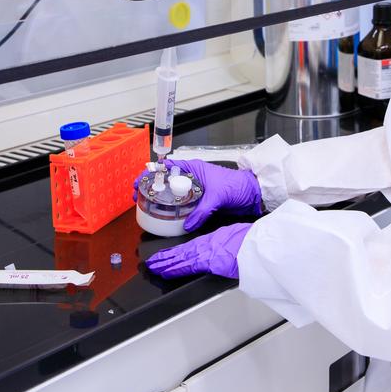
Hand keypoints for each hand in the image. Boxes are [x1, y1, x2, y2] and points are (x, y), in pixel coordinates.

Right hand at [134, 158, 262, 231]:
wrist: (252, 194)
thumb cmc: (238, 185)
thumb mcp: (218, 196)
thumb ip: (202, 211)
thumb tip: (188, 224)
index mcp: (194, 168)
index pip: (167, 167)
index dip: (151, 173)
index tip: (139, 181)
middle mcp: (192, 178)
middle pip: (166, 181)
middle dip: (151, 187)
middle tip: (138, 197)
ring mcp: (195, 190)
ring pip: (172, 193)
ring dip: (160, 199)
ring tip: (146, 206)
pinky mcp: (199, 202)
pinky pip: (182, 205)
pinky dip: (173, 209)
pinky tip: (165, 216)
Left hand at [145, 223, 251, 278]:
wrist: (259, 244)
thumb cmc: (253, 240)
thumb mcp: (237, 237)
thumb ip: (226, 244)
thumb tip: (224, 250)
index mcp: (214, 238)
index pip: (190, 246)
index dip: (176, 251)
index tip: (165, 254)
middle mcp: (207, 244)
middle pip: (182, 252)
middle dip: (165, 257)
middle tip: (151, 262)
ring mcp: (207, 253)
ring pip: (181, 259)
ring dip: (166, 263)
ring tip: (152, 267)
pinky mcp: (209, 262)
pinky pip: (188, 266)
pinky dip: (175, 269)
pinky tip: (165, 272)